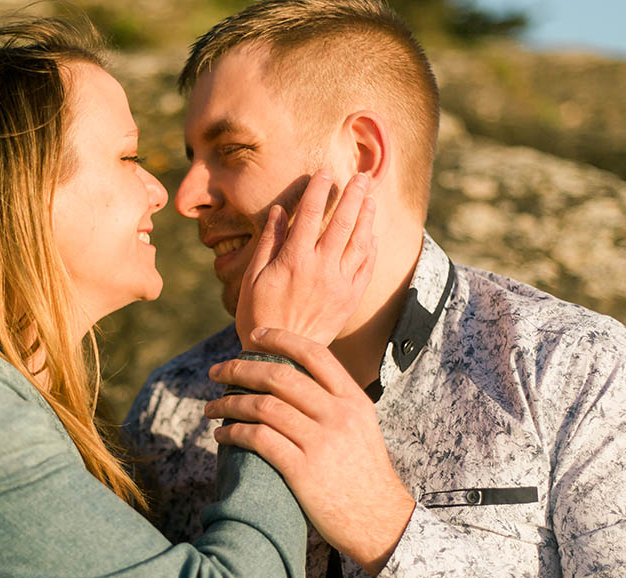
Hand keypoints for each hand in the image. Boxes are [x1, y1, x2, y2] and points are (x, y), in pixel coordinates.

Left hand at [204, 328, 414, 575]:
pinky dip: (233, 432)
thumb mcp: (360, 428)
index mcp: (353, 400)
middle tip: (217, 371)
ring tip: (211, 407)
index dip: (281, 339)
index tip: (254, 336)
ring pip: (262, 406)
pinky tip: (222, 434)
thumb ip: (334, 403)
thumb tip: (295, 381)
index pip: (314, 355)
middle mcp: (337, 415)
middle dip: (240, 369)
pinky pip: (258, 439)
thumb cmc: (364, 476)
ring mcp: (320, 442)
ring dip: (229, 403)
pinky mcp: (302, 470)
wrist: (380, 522)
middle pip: (279, 376)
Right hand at [235, 171, 375, 350]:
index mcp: (295, 259)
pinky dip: (371, 249)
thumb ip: (269, 242)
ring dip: (366, 217)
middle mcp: (321, 268)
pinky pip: (366, 268)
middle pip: (342, 222)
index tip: (324, 172)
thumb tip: (277, 211)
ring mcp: (340, 284)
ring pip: (360, 242)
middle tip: (361, 176)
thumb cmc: (259, 316)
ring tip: (371, 198)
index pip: (309, 213)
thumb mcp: (254, 277)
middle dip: (353, 195)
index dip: (318, 189)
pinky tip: (372, 236)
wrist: (281, 357)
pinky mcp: (349, 300)